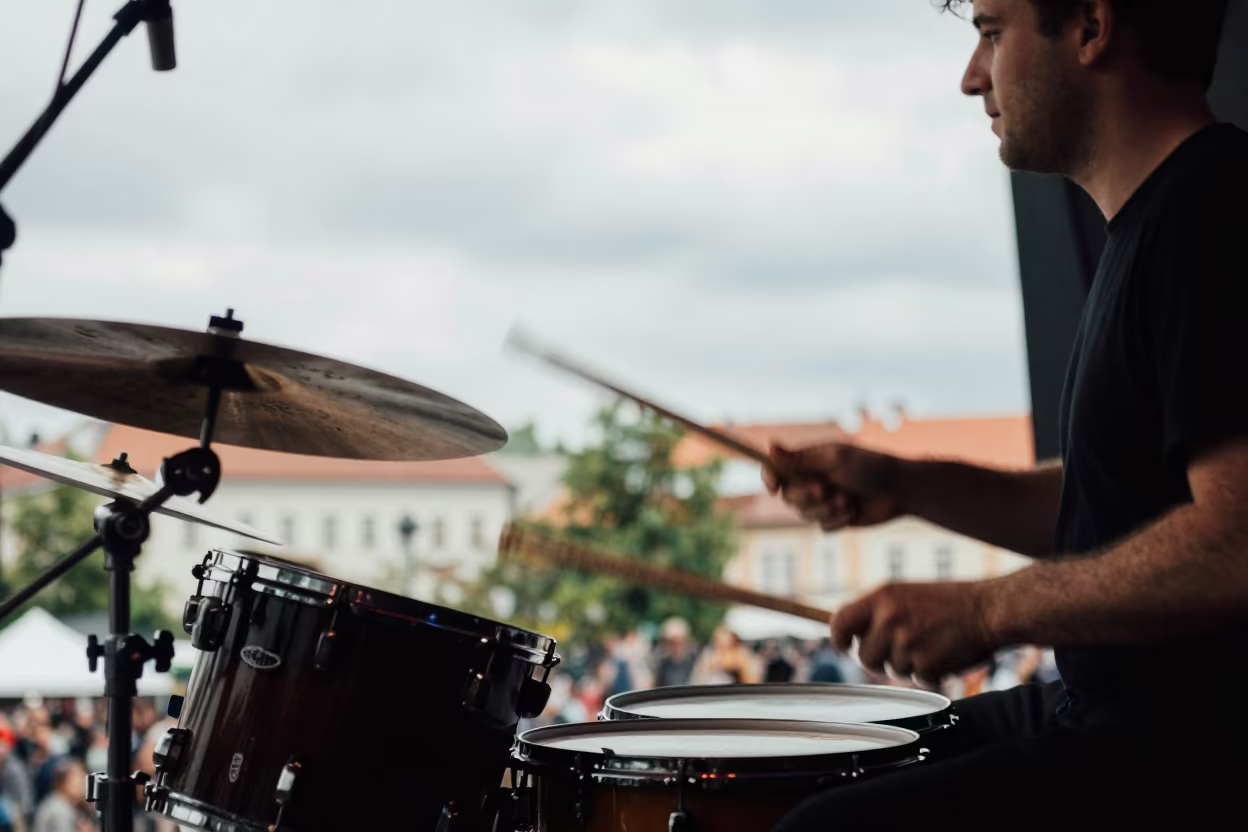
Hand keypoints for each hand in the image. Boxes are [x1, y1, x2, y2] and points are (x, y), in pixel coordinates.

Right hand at [764, 442, 905, 530]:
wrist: (902, 491)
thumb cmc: (871, 467)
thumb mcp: (834, 460)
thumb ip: (801, 459)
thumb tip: (771, 446)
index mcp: (810, 460)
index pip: (778, 468)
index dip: (770, 477)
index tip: (773, 486)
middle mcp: (813, 480)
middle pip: (788, 496)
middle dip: (804, 496)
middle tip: (823, 490)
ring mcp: (824, 500)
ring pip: (804, 514)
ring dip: (825, 510)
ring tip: (847, 501)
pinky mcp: (835, 518)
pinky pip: (823, 527)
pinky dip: (837, 521)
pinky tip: (854, 510)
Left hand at [832, 581, 1001, 684]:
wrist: (991, 609)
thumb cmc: (950, 602)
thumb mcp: (906, 594)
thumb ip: (878, 612)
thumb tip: (848, 634)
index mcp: (882, 596)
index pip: (839, 621)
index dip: (838, 638)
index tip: (843, 645)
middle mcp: (889, 617)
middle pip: (863, 655)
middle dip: (879, 658)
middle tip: (903, 648)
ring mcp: (906, 640)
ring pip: (890, 669)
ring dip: (908, 664)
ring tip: (930, 643)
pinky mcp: (924, 662)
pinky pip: (916, 678)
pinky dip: (930, 672)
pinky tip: (944, 652)